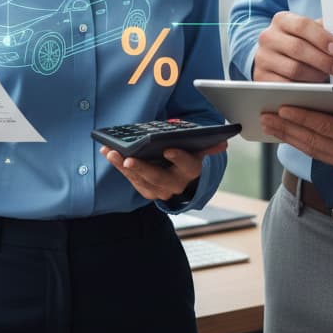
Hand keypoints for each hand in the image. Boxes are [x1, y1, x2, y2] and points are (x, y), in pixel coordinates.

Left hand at [100, 141, 228, 202]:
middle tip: (129, 159)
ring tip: (112, 153)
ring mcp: (160, 189)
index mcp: (192, 170)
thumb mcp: (197, 149)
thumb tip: (223, 143)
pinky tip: (109, 153)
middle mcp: (176, 184)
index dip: (179, 158)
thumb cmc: (187, 154)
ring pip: (141, 180)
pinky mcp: (146, 190)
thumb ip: (206, 145)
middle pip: (159, 177)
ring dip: (124, 166)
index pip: (188, 166)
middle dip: (143, 168)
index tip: (168, 149)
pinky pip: (131, 179)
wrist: (181, 175)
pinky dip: (119, 166)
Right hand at [253, 11, 332, 82]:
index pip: (302, 25)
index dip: (321, 37)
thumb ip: (323, 32)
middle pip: (298, 48)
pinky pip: (286, 85)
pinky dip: (303, 87)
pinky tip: (314, 87)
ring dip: (315, 75)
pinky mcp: (262, 78)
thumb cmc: (297, 43)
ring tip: (327, 77)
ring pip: (293, 69)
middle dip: (322, 59)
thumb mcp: (307, 33)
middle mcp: (268, 37)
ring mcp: (263, 58)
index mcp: (281, 20)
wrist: (272, 56)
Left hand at [260, 89, 332, 171]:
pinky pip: (316, 153)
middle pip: (311, 140)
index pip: (326, 127)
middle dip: (286, 128)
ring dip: (287, 136)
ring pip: (310, 149)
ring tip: (267, 124)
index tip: (282, 107)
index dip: (303, 117)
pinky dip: (299, 143)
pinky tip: (285, 133)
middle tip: (263, 116)